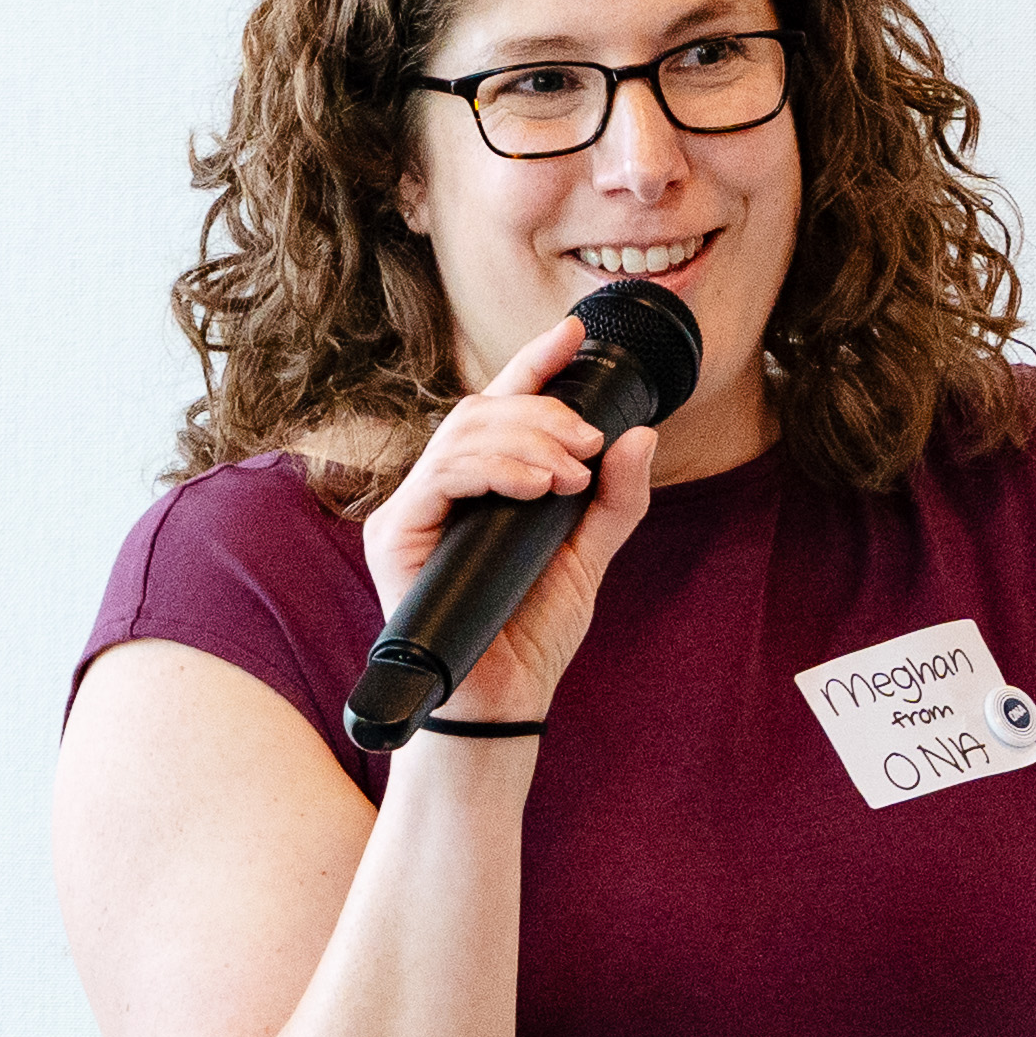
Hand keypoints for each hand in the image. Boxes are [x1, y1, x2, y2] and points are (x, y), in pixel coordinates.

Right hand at [357, 314, 665, 728]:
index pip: (499, 408)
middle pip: (483, 411)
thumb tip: (641, 433)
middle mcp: (437, 490)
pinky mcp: (394, 535)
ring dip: (528, 440)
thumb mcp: (587, 557)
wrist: (503, 703)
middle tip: (591, 442)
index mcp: (477, 487)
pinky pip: (440, 474)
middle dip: (544, 412)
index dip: (532, 364)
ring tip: (572, 473)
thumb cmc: (531, 635)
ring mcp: (412, 509)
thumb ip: (613, 499)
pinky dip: (495, 468)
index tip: (574, 333)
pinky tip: (539, 486)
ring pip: (462, 432)